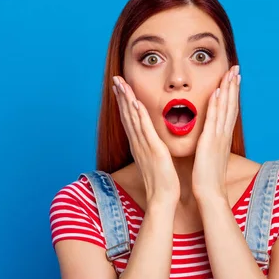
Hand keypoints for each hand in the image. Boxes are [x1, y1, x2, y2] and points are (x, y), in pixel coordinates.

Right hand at [112, 76, 179, 205]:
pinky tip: (135, 102)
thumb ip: (153, 149)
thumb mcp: (156, 161)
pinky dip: (139, 115)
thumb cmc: (162, 182)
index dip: (124, 103)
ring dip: (126, 99)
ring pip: (132, 118)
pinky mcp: (153, 150)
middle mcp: (138, 143)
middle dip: (121, 96)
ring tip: (121, 84)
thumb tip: (154, 141)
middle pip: (127, 115)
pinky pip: (144, 129)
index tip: (120, 88)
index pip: (129, 120)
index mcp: (139, 145)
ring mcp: (144, 146)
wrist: (162, 199)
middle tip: (116, 79)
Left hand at [192, 65, 240, 201]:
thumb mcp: (210, 156)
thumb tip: (209, 138)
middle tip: (236, 69)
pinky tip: (217, 91)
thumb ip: (211, 144)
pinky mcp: (210, 141)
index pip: (229, 111)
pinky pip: (214, 119)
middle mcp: (223, 134)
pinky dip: (216, 104)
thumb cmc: (208, 177)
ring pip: (225, 108)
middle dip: (234, 86)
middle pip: (231, 105)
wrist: (210, 193)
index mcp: (222, 137)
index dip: (232, 94)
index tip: (233, 79)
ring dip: (228, 89)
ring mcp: (218, 137)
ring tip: (230, 73)